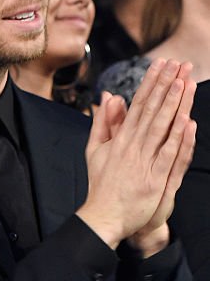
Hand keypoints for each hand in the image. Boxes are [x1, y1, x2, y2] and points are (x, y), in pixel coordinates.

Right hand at [77, 59, 193, 248]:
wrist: (103, 216)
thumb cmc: (101, 185)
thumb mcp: (95, 150)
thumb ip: (103, 122)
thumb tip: (108, 97)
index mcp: (119, 139)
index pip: (138, 104)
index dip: (150, 83)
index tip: (161, 64)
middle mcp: (131, 147)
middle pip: (151, 110)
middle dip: (165, 85)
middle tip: (178, 64)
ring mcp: (143, 163)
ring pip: (161, 127)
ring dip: (173, 103)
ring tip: (184, 81)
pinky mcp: (154, 179)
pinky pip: (168, 154)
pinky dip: (177, 137)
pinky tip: (185, 119)